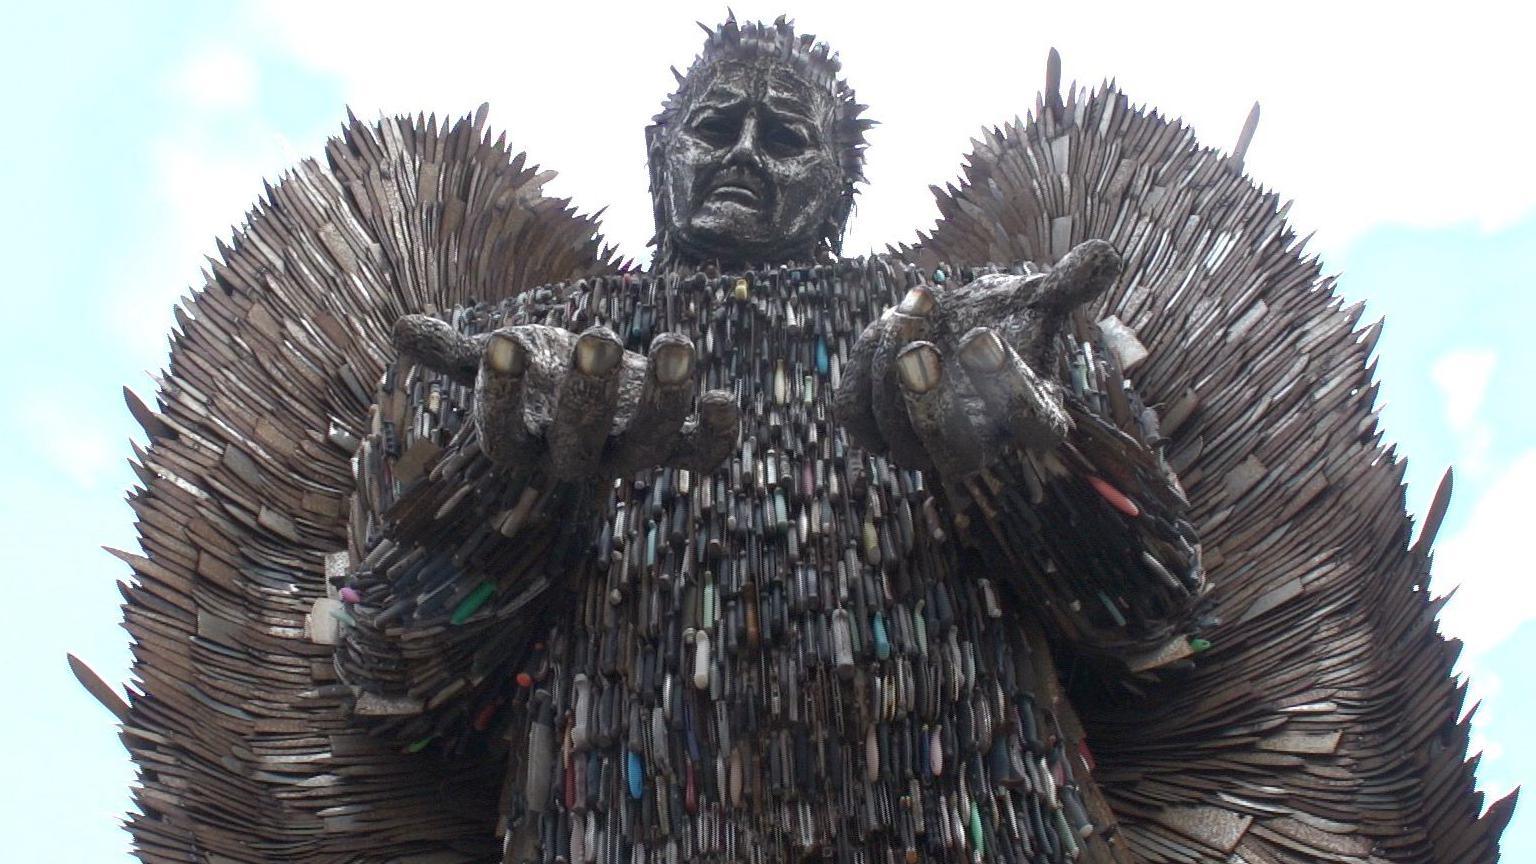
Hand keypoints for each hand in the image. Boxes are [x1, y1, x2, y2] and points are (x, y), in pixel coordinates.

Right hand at [392, 318, 737, 479]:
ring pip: (646, 445)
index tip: (504, 338)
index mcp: (522, 443)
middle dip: (590, 392)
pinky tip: (722, 397)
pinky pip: (702, 456)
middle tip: (598, 337)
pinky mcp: (675, 445)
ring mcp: (628, 453)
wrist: (593, 396)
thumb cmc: (538, 375)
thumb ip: (454, 351)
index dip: (502, 393)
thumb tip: (400, 327)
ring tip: (675, 341)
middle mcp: (575, 458)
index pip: (502, 436)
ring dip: (665, 399)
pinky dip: (717, 434)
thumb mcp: (496, 358)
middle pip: (578, 444)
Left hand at [835, 239, 1121, 481]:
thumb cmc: (1004, 318)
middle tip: (919, 348)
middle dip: (929, 404)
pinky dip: (861, 376)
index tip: (986, 337)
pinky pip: (856, 419)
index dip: (1010, 390)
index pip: (1033, 425)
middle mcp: (982, 446)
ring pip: (898, 436)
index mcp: (1034, 417)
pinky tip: (881, 331)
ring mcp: (925, 446)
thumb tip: (1107, 253)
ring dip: (891, 374)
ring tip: (906, 312)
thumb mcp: (1040, 296)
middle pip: (955, 455)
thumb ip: (1071, 282)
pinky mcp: (878, 430)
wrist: (955, 327)